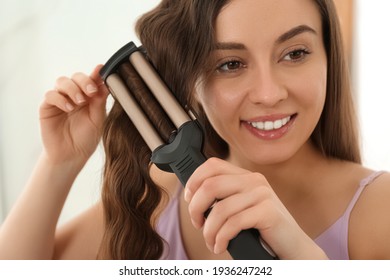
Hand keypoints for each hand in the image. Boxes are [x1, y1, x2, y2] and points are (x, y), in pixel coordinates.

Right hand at [39, 65, 108, 164]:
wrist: (72, 156)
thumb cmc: (87, 138)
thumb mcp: (98, 120)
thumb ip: (100, 102)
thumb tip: (105, 83)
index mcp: (89, 97)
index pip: (92, 80)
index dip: (96, 73)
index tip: (101, 69)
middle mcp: (74, 95)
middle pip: (76, 76)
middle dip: (84, 81)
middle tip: (91, 91)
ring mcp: (60, 100)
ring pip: (62, 81)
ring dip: (72, 89)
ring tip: (80, 102)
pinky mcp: (47, 107)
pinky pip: (50, 95)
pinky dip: (60, 99)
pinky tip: (69, 108)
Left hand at [184, 157, 326, 258]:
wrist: (292, 246)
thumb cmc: (262, 229)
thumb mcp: (240, 207)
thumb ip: (224, 198)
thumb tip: (193, 198)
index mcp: (245, 176)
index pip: (212, 165)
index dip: (194, 181)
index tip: (189, 199)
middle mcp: (254, 180)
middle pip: (210, 185)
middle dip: (196, 208)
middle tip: (198, 224)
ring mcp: (262, 194)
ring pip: (219, 209)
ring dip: (209, 231)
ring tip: (211, 242)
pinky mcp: (268, 211)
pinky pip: (233, 223)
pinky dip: (221, 238)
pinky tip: (220, 246)